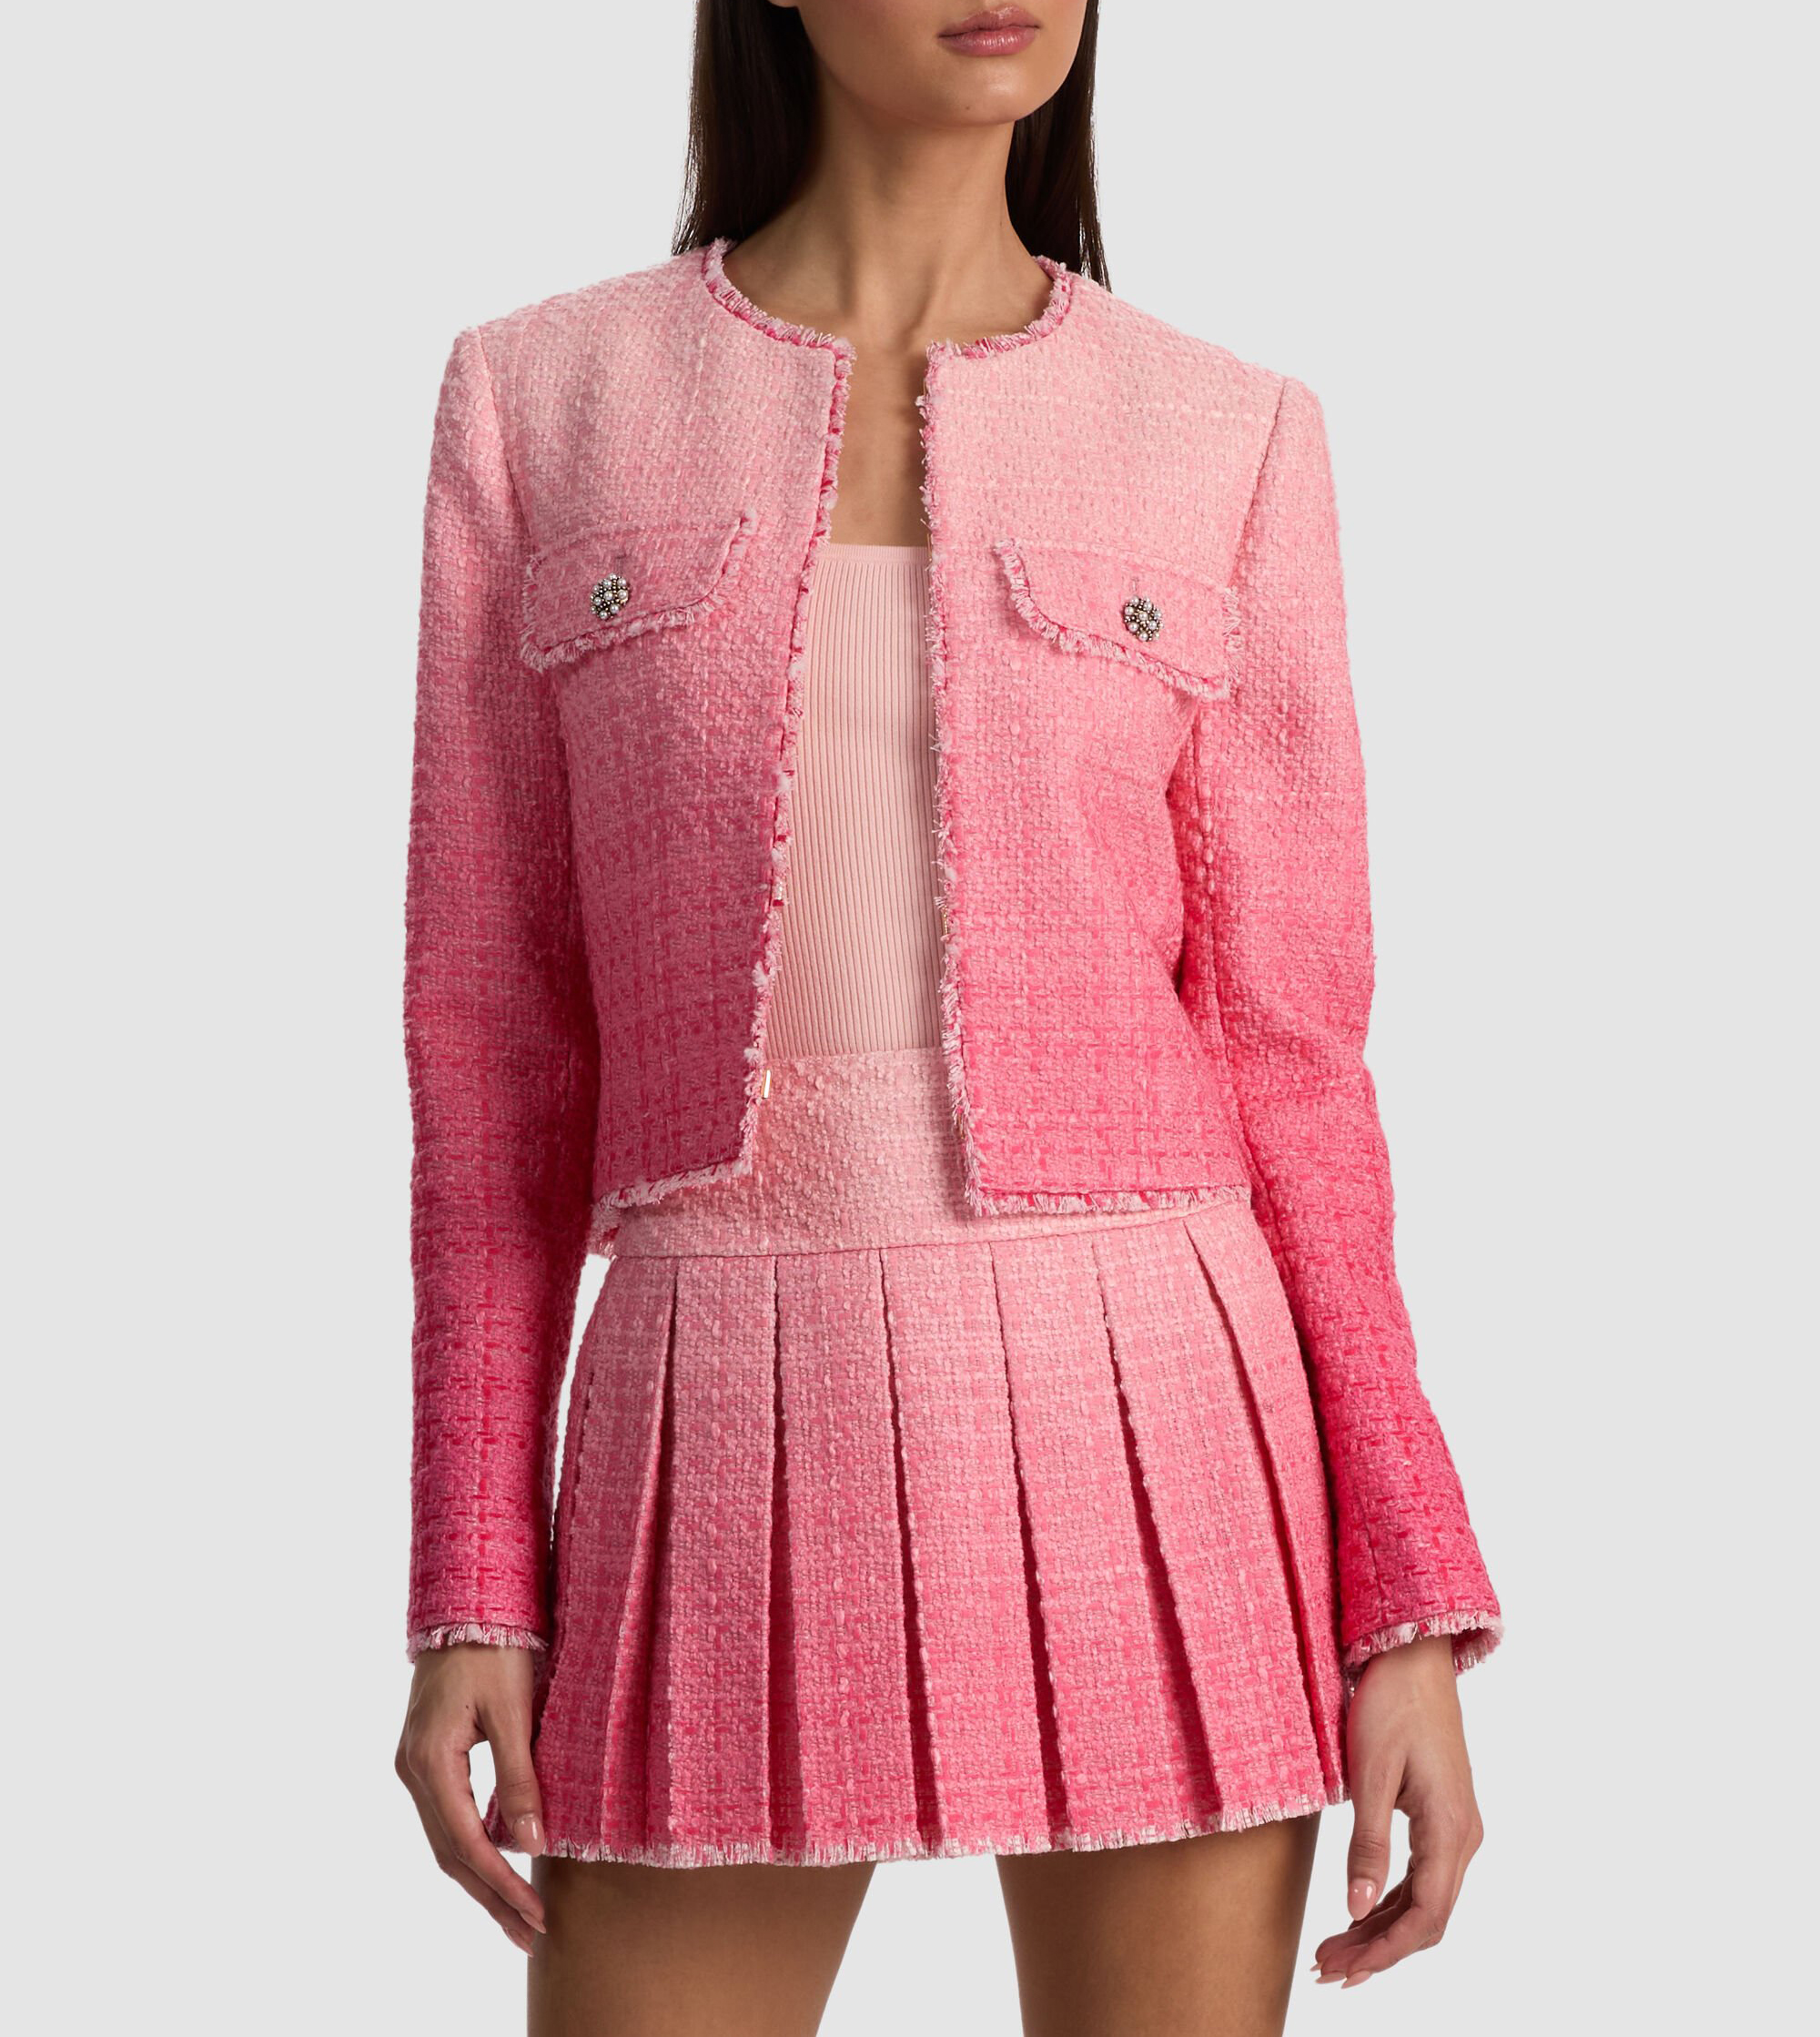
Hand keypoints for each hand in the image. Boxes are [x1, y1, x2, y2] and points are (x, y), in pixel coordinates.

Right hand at [395, 1642, 548, 1952]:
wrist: (465, 1604)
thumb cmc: (493, 1647)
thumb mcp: (514, 1710)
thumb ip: (520, 1777)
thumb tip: (534, 1841)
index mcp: (430, 1761)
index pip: (467, 1843)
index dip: (501, 1884)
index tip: (534, 1915)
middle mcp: (413, 1771)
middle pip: (451, 1854)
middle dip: (491, 1898)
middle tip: (530, 1935)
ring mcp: (415, 1765)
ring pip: (446, 1840)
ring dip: (481, 1879)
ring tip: (518, 1914)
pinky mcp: (427, 1758)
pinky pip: (447, 1817)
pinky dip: (473, 1847)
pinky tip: (500, 1862)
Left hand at [1312, 1634, 1482, 1987]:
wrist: (1413, 1655)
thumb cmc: (1391, 1704)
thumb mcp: (1370, 1774)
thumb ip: (1367, 1845)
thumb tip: (1355, 1907)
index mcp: (1451, 1830)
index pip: (1426, 1916)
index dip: (1385, 1951)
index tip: (1344, 1969)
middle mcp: (1463, 1836)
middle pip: (1426, 1916)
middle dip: (1377, 1948)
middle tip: (1326, 1967)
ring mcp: (1456, 1827)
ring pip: (1423, 1899)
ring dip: (1381, 1928)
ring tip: (1333, 1950)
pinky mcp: (1441, 1816)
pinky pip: (1421, 1874)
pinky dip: (1390, 1899)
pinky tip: (1359, 1913)